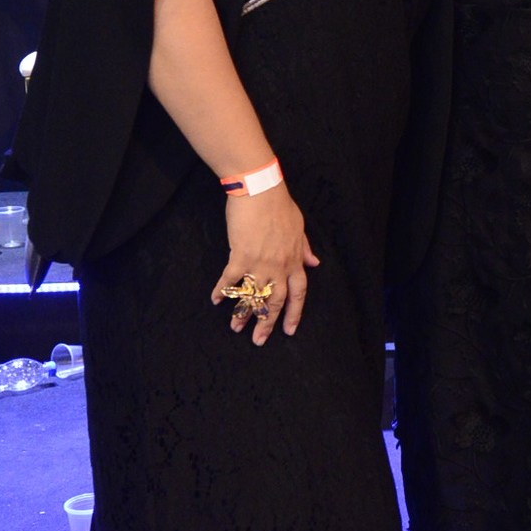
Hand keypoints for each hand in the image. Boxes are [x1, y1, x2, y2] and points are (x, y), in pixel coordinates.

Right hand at [211, 187, 319, 344]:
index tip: (288, 330)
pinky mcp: (240, 255)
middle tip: (258, 340)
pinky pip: (230, 279)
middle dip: (267, 323)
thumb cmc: (280, 205)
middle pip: (274, 302)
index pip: (298, 294)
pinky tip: (215, 300)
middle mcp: (279, 266)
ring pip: (252, 296)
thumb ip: (304, 249)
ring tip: (235, 328)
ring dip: (243, 314)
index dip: (293, 313)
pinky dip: (222, 291)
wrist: (261, 190)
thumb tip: (315, 263)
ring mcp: (260, 263)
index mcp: (294, 260)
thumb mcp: (299, 228)